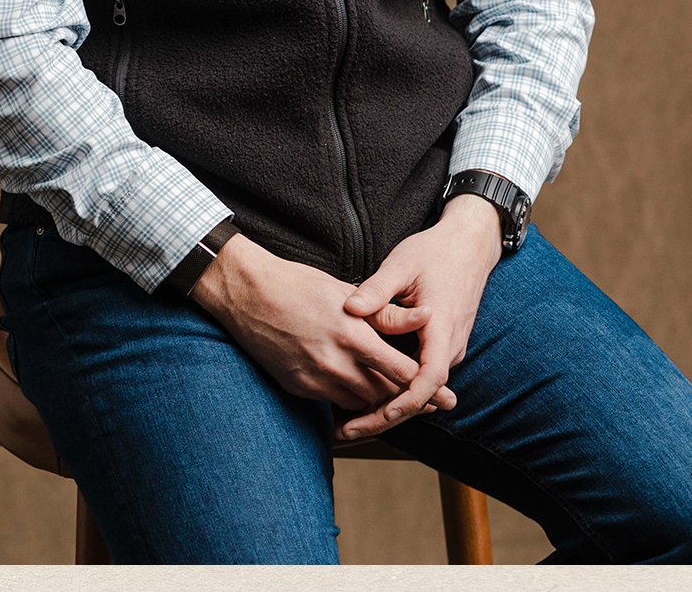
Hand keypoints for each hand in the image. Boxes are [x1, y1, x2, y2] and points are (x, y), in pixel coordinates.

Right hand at [190, 234, 457, 414]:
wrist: (247, 294)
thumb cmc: (298, 284)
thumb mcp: (344, 291)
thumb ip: (385, 313)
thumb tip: (424, 318)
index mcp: (353, 334)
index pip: (401, 371)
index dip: (425, 384)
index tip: (444, 391)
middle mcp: (336, 362)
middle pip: (385, 393)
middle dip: (410, 401)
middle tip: (434, 406)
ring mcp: (315, 378)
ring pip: (361, 403)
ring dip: (380, 402)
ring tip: (399, 400)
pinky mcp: (298, 387)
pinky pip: (334, 403)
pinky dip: (350, 401)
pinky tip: (360, 396)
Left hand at [333, 194, 502, 441]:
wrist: (469, 243)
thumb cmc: (434, 251)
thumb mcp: (402, 264)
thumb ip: (377, 290)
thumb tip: (348, 309)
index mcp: (441, 328)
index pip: (427, 380)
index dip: (402, 403)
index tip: (372, 417)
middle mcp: (449, 346)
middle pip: (420, 395)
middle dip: (384, 416)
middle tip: (344, 432)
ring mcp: (448, 347)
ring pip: (420, 389)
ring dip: (389, 405)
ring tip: (348, 420)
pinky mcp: (441, 345)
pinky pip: (421, 376)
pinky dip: (398, 389)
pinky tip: (368, 394)